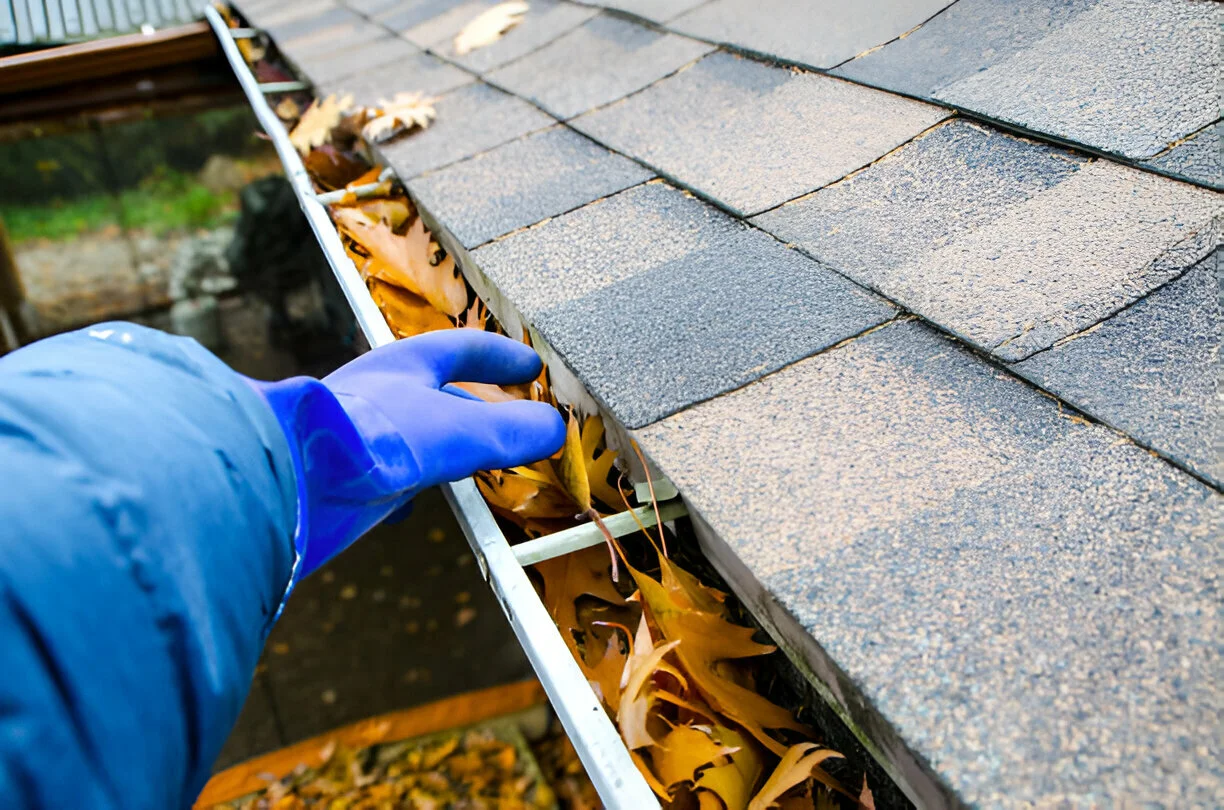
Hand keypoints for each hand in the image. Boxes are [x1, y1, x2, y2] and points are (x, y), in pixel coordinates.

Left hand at [250, 330, 564, 577]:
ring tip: (473, 467)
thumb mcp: (457, 431)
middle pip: (439, 392)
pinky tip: (410, 506)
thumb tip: (555, 429)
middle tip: (511, 420)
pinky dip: (408, 486)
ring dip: (446, 448)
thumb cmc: (368, 436)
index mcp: (405, 364)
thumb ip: (509, 431)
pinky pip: (384, 474)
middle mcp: (380, 393)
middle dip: (477, 406)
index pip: (464, 348)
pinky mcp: (343, 474)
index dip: (502, 357)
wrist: (289, 480)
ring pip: (414, 435)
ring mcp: (359, 433)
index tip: (532, 366)